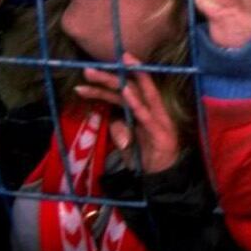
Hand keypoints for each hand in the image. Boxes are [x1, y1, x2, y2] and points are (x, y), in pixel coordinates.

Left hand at [76, 53, 182, 173]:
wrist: (163, 178)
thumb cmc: (145, 159)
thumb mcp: (126, 144)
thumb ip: (118, 130)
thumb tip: (111, 120)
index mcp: (141, 109)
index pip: (122, 92)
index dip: (105, 83)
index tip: (86, 75)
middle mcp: (150, 108)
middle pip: (129, 87)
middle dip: (108, 77)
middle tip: (87, 71)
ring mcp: (157, 118)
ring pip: (140, 93)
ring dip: (122, 81)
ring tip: (106, 72)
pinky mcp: (160, 130)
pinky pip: (145, 114)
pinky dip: (136, 102)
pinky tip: (126, 92)